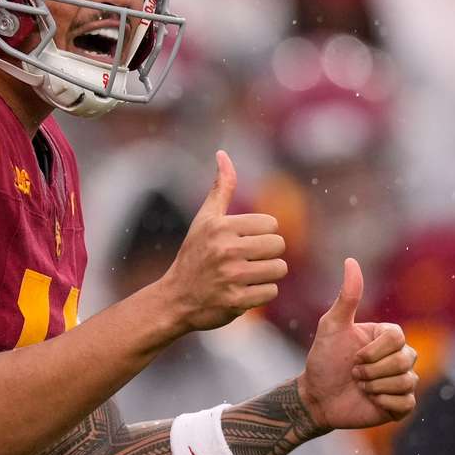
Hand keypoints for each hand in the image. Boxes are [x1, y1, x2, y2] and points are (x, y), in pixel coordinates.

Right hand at [154, 150, 286, 332]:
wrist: (175, 299)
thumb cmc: (194, 255)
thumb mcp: (204, 219)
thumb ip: (220, 187)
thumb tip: (223, 154)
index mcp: (221, 227)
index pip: (271, 224)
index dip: (261, 234)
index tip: (243, 242)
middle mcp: (226, 249)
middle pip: (278, 246)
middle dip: (267, 254)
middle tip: (246, 260)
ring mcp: (232, 276)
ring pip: (279, 269)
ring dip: (267, 274)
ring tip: (246, 275)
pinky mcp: (237, 301)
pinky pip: (271, 292)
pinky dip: (261, 293)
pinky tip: (242, 291)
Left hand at [298, 258, 417, 431]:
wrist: (317, 396)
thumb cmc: (323, 359)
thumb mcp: (332, 326)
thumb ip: (347, 297)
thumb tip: (351, 260)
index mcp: (387, 336)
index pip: (397, 337)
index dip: (373, 351)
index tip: (354, 357)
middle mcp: (399, 356)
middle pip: (406, 360)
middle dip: (372, 370)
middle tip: (354, 374)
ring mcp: (402, 380)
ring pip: (406, 382)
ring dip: (375, 386)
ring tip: (360, 386)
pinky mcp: (402, 405)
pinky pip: (407, 403)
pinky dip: (384, 403)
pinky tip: (370, 401)